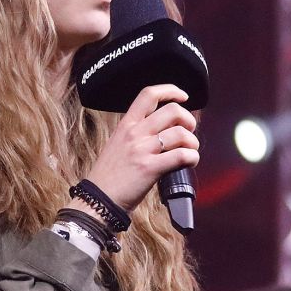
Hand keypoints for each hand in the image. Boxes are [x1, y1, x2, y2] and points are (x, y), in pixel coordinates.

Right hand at [78, 84, 198, 211]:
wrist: (98, 200)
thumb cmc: (109, 177)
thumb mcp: (117, 144)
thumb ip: (137, 133)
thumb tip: (163, 128)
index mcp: (126, 125)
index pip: (149, 94)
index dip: (170, 90)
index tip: (182, 96)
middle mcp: (134, 133)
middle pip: (173, 111)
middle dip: (189, 120)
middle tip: (189, 132)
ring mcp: (142, 150)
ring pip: (181, 133)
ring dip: (193, 143)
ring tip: (190, 151)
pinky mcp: (150, 168)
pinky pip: (182, 155)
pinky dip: (193, 158)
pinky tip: (189, 162)